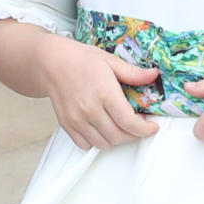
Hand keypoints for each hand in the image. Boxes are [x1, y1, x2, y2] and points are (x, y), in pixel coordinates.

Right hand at [37, 35, 159, 150]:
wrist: (50, 62)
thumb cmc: (80, 59)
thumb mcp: (110, 61)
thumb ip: (133, 73)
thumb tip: (154, 75)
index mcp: (104, 92)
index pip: (129, 122)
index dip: (144, 129)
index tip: (151, 127)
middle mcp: (90, 109)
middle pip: (118, 136)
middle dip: (133, 135)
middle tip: (138, 126)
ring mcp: (77, 119)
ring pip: (104, 144)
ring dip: (116, 139)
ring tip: (121, 127)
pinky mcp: (67, 125)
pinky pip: (86, 145)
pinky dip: (97, 141)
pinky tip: (102, 128)